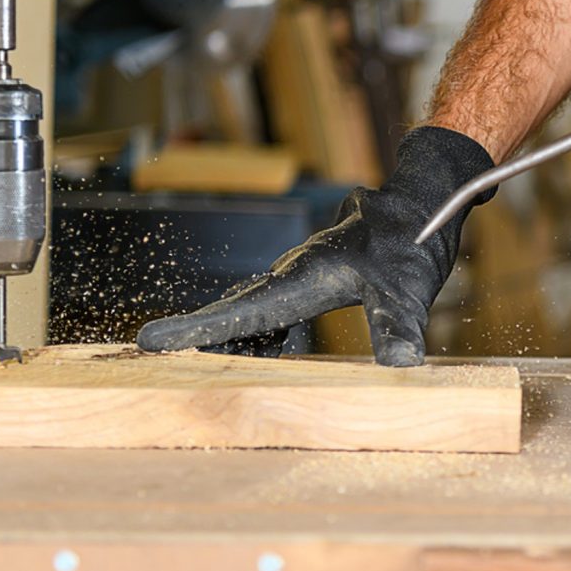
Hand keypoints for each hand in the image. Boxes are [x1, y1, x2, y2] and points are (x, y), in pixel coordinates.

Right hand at [136, 126, 494, 365]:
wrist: (420, 204)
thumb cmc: (411, 244)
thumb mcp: (408, 290)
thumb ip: (398, 326)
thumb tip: (399, 365)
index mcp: (304, 278)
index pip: (241, 312)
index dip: (196, 330)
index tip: (150, 341)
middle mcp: (292, 275)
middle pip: (235, 313)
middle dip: (196, 336)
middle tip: (154, 358)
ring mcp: (299, 276)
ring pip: (250, 310)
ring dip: (225, 337)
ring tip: (198, 366)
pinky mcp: (310, 280)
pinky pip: (271, 309)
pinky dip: (255, 331)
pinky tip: (257, 351)